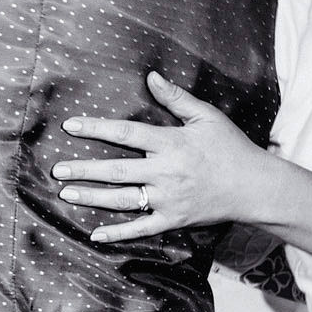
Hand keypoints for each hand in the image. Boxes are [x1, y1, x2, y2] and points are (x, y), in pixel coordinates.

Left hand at [53, 71, 269, 244]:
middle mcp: (165, 172)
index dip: (96, 128)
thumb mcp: (207, 116)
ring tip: (67, 193)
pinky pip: (141, 228)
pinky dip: (118, 233)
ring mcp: (168, 199)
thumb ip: (176, 98)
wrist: (254, 187)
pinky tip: (95, 234)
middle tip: (57, 169)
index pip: (125, 133)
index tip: (71, 126)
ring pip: (122, 199)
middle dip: (84, 169)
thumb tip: (152, 76)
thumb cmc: (231, 147)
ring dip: (92, 197)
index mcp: (171, 143)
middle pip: (116, 169)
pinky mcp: (174, 219)